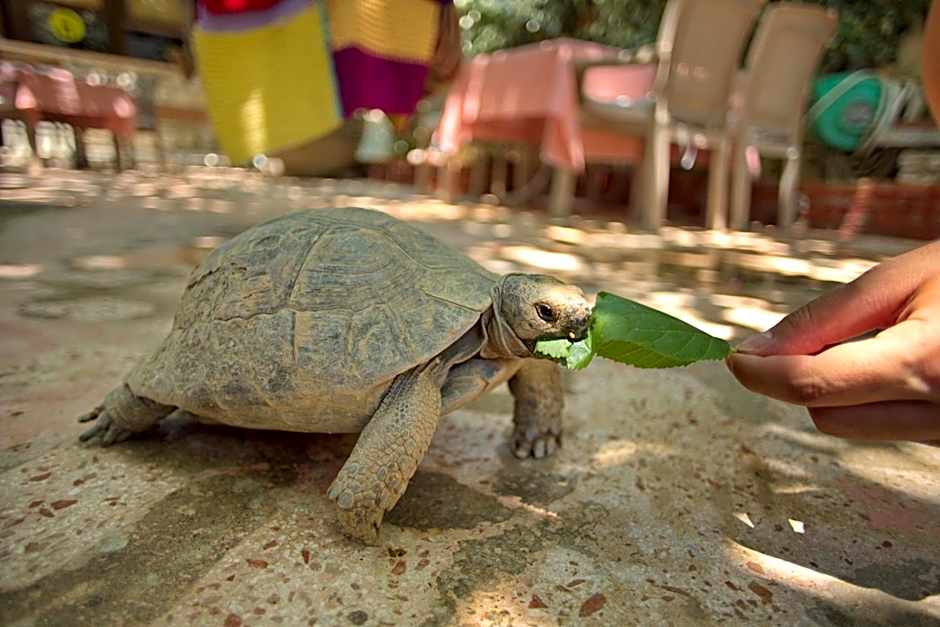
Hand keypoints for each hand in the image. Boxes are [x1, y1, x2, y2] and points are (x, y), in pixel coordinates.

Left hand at [726, 240, 939, 441]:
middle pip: (825, 415)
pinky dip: (876, 399)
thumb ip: (825, 319)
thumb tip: (756, 348)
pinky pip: (890, 428)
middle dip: (806, 377)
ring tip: (884, 340)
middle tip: (825, 334)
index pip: (813, 386)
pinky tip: (908, 361)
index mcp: (923, 364)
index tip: (733, 358)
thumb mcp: (901, 279)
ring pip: (854, 427)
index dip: (761, 373)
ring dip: (841, 390)